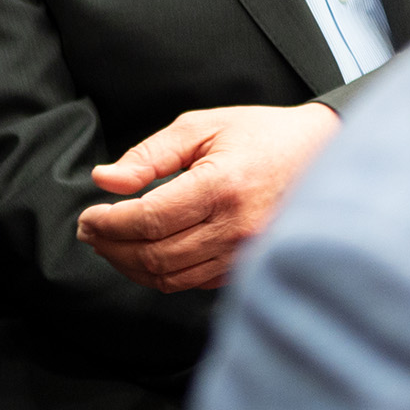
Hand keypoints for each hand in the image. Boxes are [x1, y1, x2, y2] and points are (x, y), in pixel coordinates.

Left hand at [76, 103, 340, 290]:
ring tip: (109, 244)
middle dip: (112, 247)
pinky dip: (161, 273)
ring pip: (172, 278)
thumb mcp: (201, 127)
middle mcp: (237, 228)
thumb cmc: (260, 135)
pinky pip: (194, 282)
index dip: (110, 223)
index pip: (150, 219)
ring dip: (131, 265)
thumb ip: (149, 155)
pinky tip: (144, 253)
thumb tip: (105, 180)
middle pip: (156, 256)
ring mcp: (246, 254)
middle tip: (89, 231)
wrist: (322, 154)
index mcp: (222, 187)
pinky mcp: (249, 267)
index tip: (87, 216)